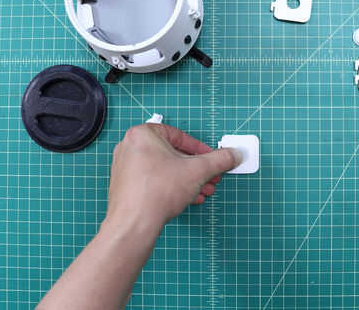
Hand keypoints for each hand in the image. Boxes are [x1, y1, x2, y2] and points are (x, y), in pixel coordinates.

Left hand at [105, 123, 241, 229]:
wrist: (134, 224)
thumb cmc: (156, 192)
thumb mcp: (198, 171)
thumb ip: (219, 160)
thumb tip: (232, 155)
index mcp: (143, 134)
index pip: (179, 136)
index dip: (201, 149)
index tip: (212, 158)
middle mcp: (131, 147)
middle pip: (173, 154)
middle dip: (196, 168)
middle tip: (210, 176)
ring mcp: (126, 167)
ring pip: (165, 169)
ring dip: (188, 179)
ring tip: (203, 190)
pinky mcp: (126, 185)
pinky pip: (155, 180)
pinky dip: (173, 186)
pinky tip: (189, 198)